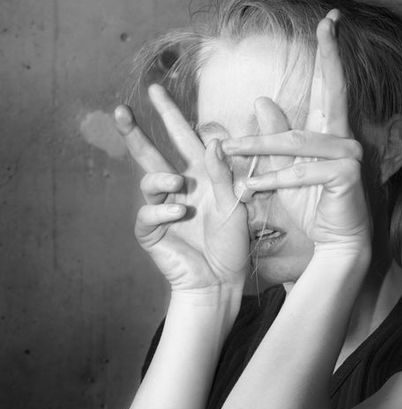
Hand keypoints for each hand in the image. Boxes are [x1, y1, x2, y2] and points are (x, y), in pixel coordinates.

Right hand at [114, 86, 248, 292]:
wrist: (221, 280)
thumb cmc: (232, 244)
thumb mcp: (234, 206)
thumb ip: (223, 175)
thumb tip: (212, 141)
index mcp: (200, 178)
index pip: (183, 140)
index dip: (170, 116)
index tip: (155, 89)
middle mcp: (178, 189)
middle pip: (151, 154)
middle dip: (135, 132)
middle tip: (121, 110)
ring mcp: (162, 209)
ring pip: (148, 180)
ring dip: (160, 178)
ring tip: (176, 184)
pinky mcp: (151, 231)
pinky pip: (148, 213)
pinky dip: (162, 210)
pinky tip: (178, 212)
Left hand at [221, 10, 370, 255]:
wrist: (337, 243)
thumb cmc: (314, 207)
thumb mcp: (288, 172)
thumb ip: (276, 140)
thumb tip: (261, 101)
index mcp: (333, 134)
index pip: (331, 89)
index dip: (331, 56)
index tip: (330, 21)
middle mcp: (346, 139)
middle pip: (330, 94)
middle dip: (330, 56)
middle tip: (328, 20)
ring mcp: (349, 156)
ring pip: (296, 144)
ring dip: (260, 148)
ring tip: (229, 149)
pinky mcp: (345, 176)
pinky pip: (301, 173)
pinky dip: (274, 180)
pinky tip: (251, 186)